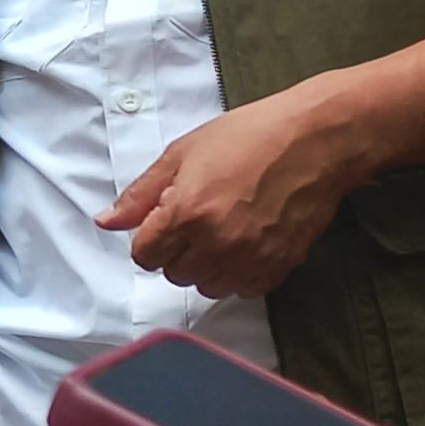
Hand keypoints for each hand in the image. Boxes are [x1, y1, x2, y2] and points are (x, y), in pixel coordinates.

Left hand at [98, 78, 376, 297]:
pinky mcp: (278, 267)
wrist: (318, 140)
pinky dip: (238, 273)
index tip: (164, 221)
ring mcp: (249, 259)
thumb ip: (141, 194)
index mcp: (186, 213)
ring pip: (206, 286)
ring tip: (222, 231)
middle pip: (173, 274)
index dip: (149, 237)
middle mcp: (216, 244)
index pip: (144, 255)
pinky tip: (246, 242)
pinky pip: (242, 290)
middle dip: (176, 251)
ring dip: (206, 265)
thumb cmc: (250, 135)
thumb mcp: (184, 153)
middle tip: (197, 219)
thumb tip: (106, 222)